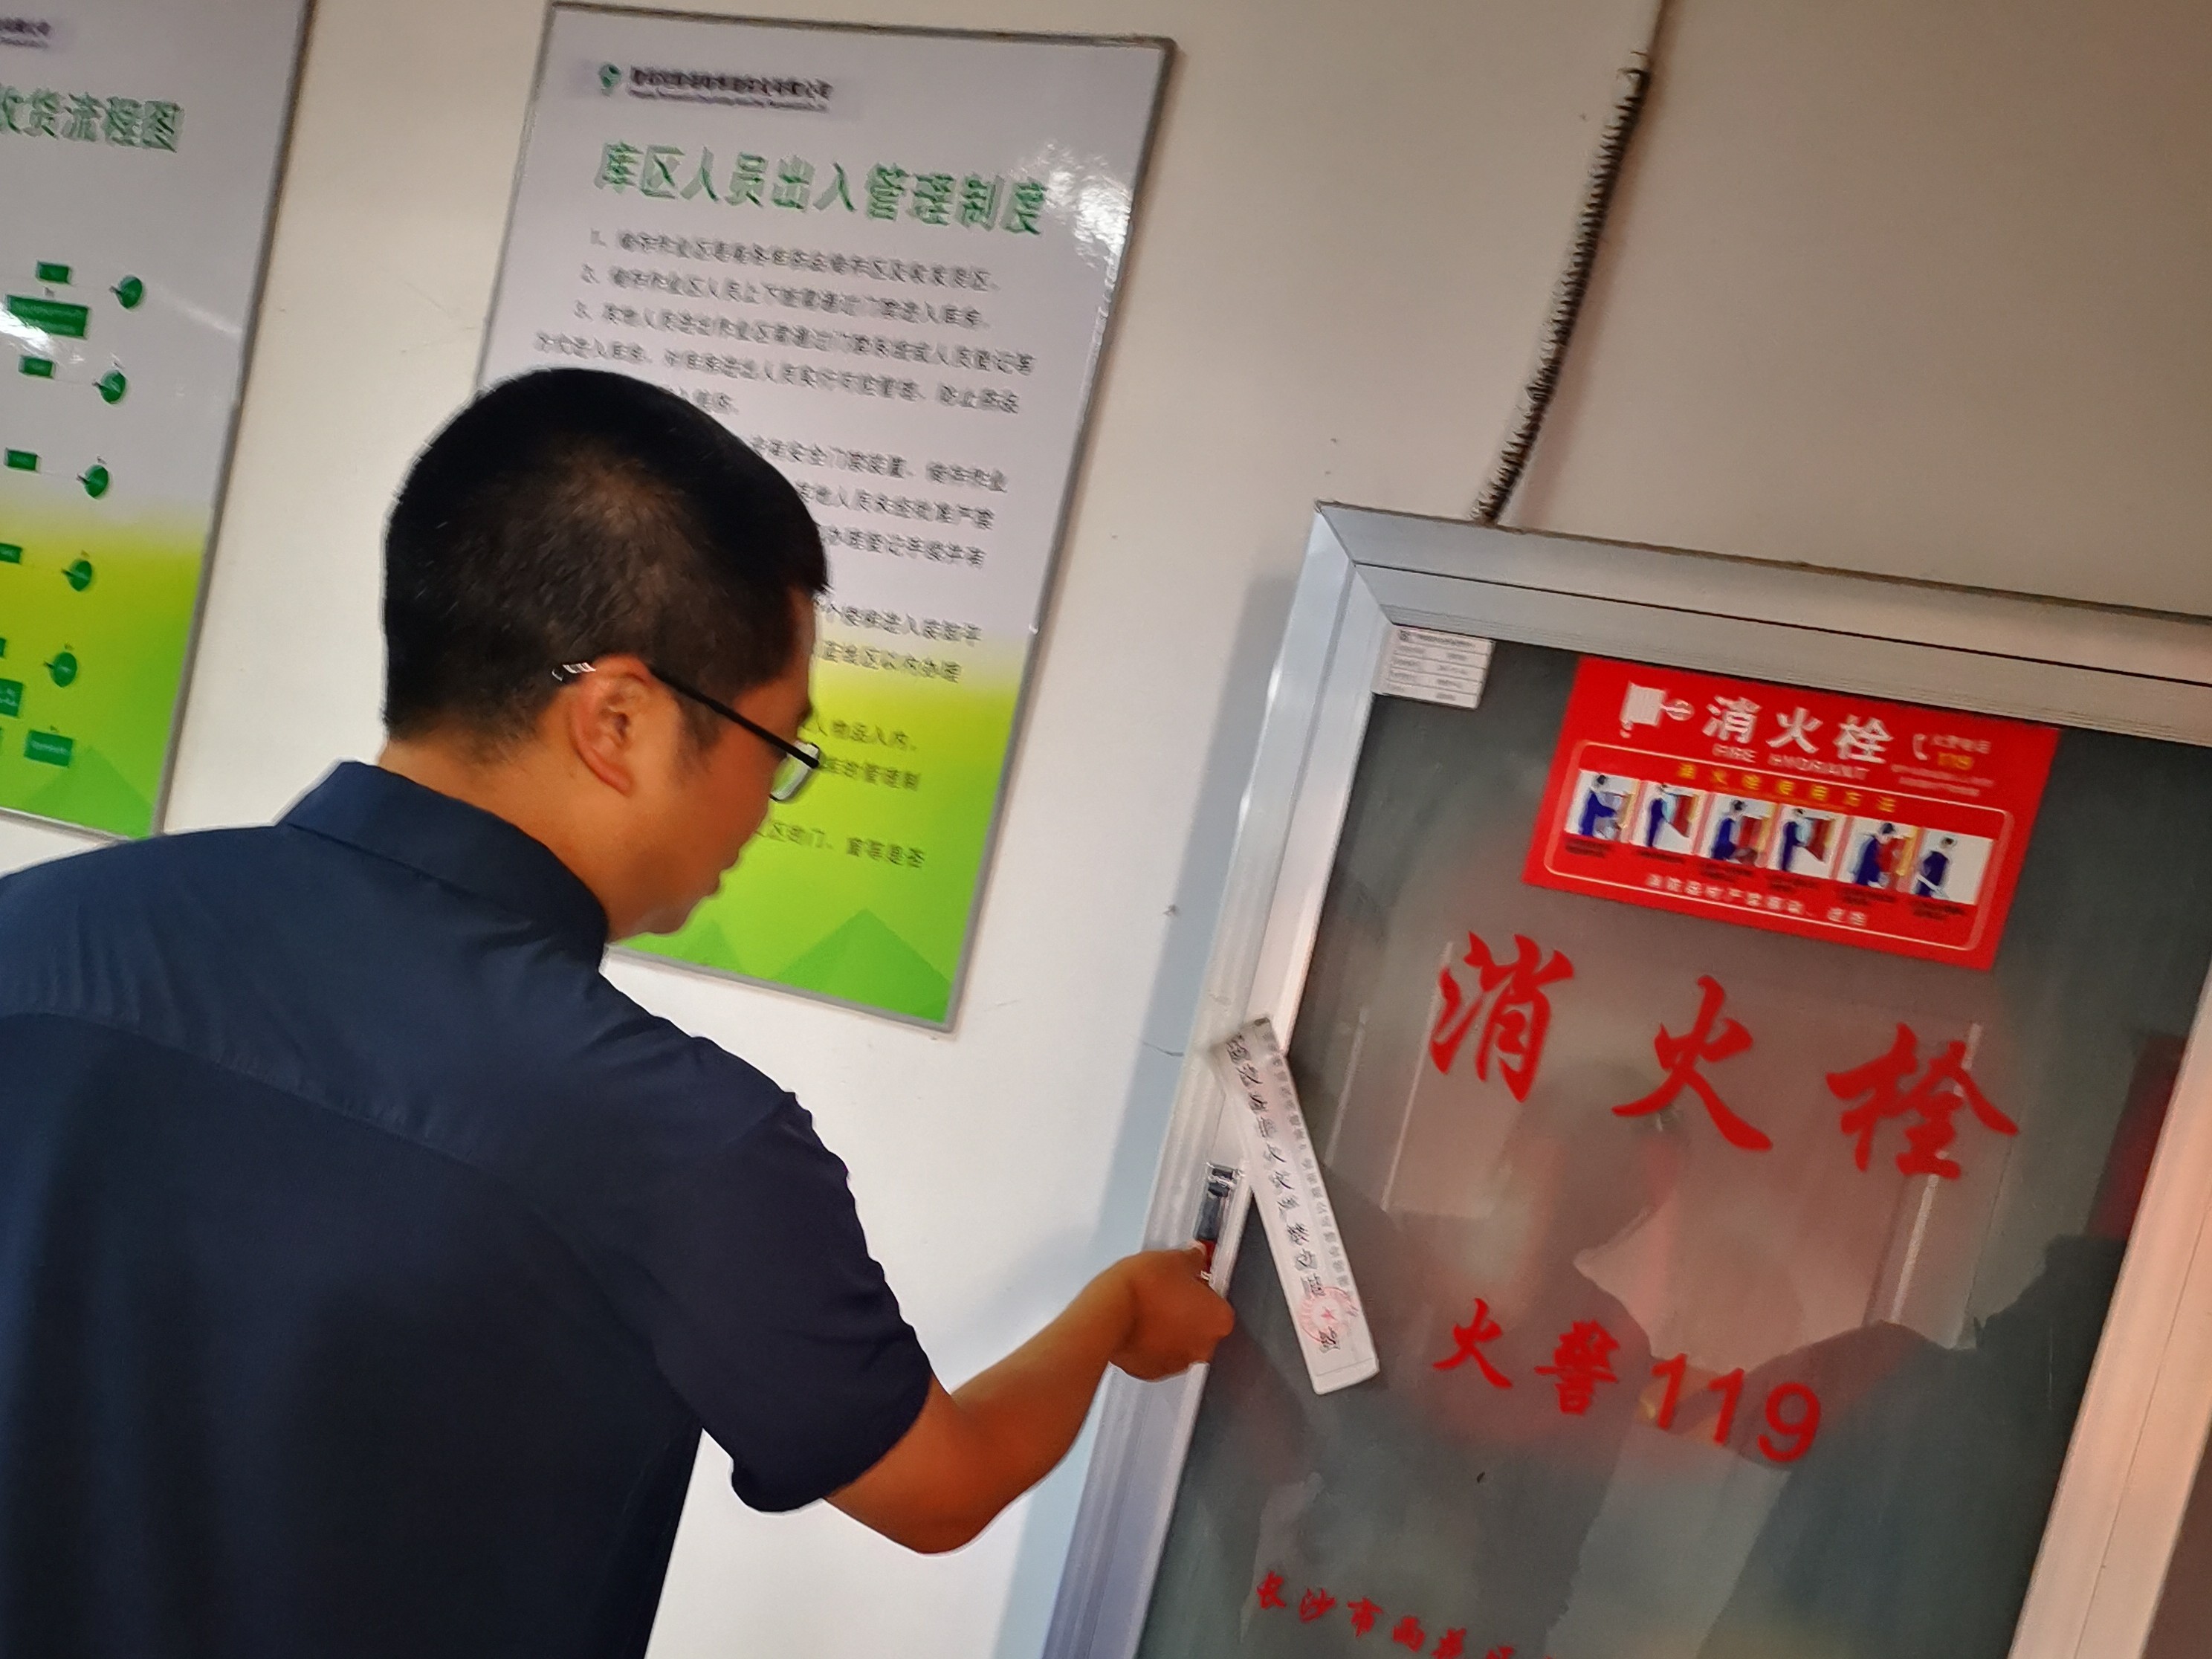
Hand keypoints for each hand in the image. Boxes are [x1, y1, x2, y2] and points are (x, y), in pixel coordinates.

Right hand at [1103, 1248, 1235, 1380]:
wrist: (1108, 1312)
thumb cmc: (1142, 1289)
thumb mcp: (1175, 1259)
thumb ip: (1194, 1260)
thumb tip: (1197, 1257)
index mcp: (1219, 1319)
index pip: (1219, 1301)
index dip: (1203, 1288)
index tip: (1191, 1280)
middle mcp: (1203, 1347)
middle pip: (1203, 1326)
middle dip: (1189, 1311)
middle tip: (1168, 1292)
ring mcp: (1178, 1363)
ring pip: (1181, 1342)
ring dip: (1171, 1328)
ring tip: (1149, 1307)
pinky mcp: (1152, 1371)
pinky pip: (1158, 1354)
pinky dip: (1152, 1342)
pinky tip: (1140, 1324)